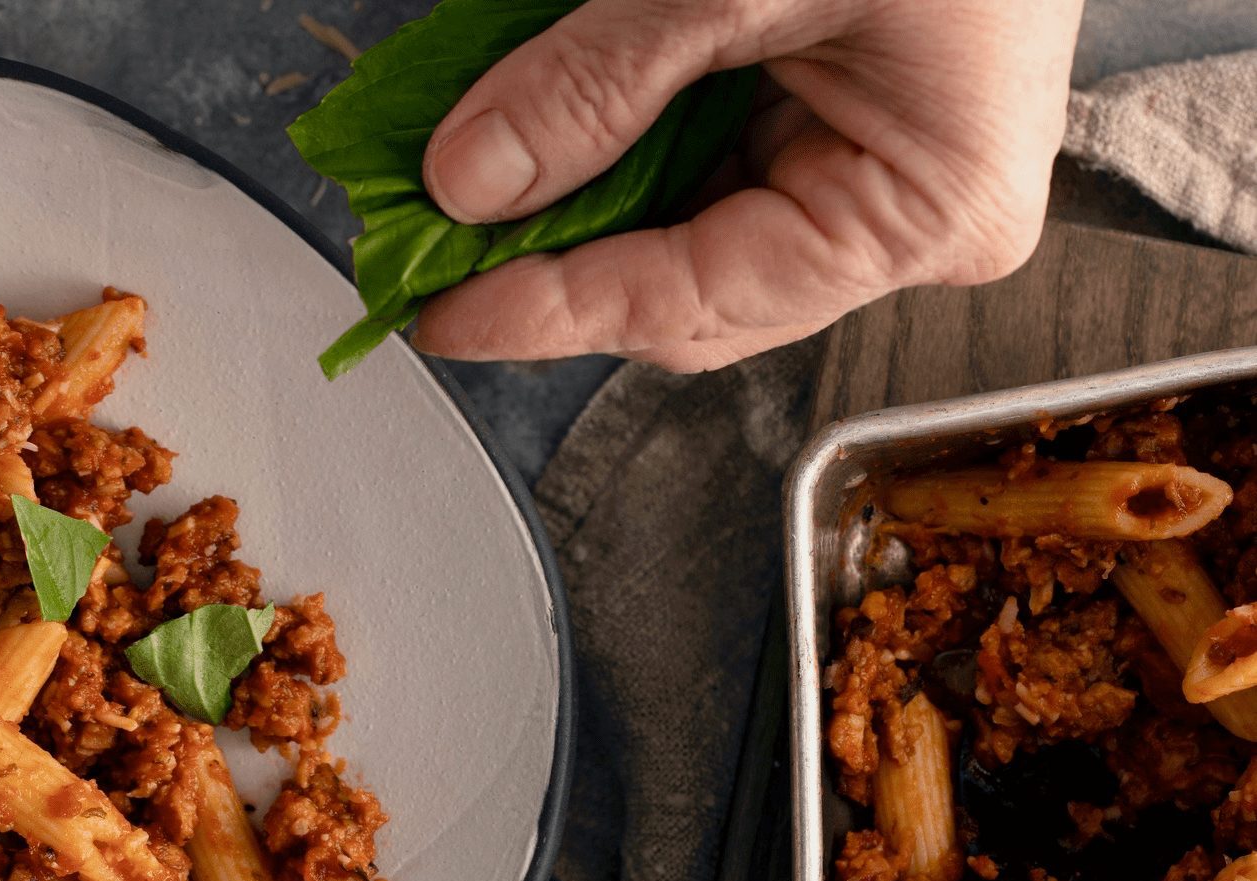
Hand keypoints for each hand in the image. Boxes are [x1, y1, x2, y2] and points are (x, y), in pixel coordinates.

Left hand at [414, 0, 1081, 370]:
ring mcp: (879, 184)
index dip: (550, 311)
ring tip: (480, 199)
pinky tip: (553, 151)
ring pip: (691, 249)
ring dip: (582, 223)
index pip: (695, 301)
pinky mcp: (846, 140)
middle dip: (560, 273)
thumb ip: (598, 82)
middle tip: (438, 256)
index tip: (440, 312)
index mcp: (926, 205)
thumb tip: (473, 181)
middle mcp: (908, 221)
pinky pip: (712, 185)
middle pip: (691, 296)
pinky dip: (624, 167)